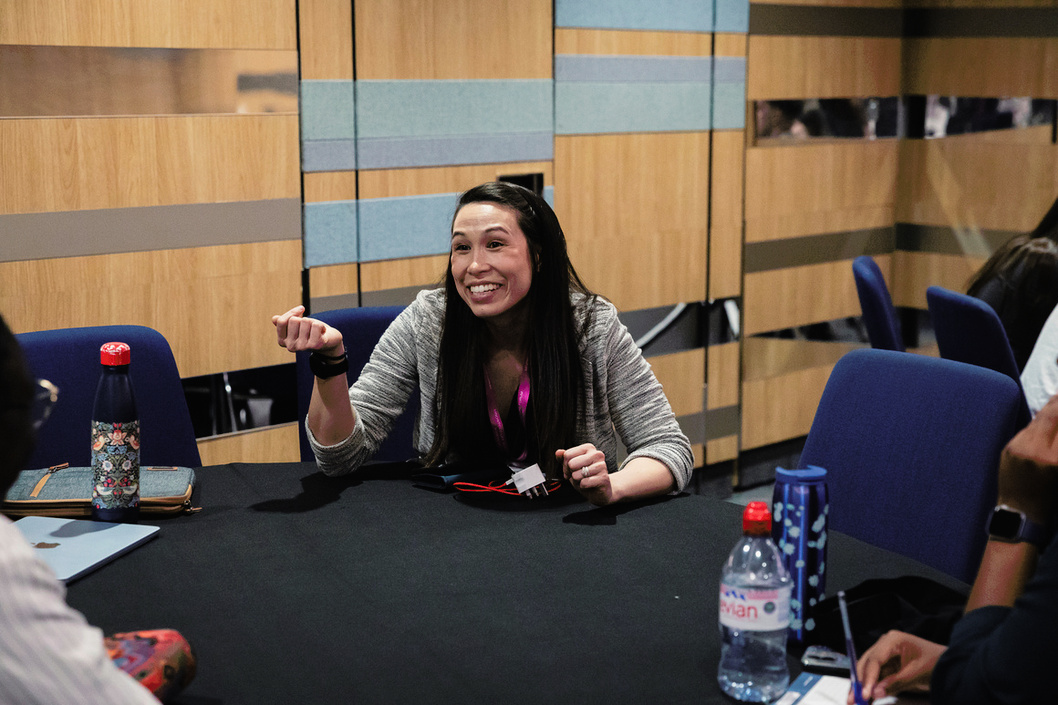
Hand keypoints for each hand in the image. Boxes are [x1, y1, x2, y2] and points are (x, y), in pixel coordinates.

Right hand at [272, 306, 344, 356]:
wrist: (328, 342)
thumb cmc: (310, 331)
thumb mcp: (296, 325)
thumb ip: (284, 322)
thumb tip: (274, 319)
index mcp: (282, 341)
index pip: (281, 321)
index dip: (292, 312)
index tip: (301, 309)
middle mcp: (290, 346)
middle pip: (293, 320)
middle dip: (303, 319)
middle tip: (309, 327)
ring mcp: (302, 347)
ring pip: (305, 321)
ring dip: (312, 322)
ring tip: (315, 330)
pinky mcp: (315, 345)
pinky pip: (316, 325)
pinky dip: (321, 325)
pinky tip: (322, 332)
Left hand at [556, 444, 612, 505]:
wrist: (599, 490)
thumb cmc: (585, 476)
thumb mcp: (572, 467)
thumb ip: (564, 459)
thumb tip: (558, 452)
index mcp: (588, 448)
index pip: (567, 454)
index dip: (565, 466)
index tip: (570, 470)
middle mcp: (597, 454)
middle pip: (571, 464)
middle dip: (571, 473)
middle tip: (578, 475)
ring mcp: (602, 466)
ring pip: (576, 475)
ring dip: (577, 480)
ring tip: (584, 480)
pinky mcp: (603, 478)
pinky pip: (584, 483)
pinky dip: (583, 486)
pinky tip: (589, 485)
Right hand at [849, 630, 944, 702]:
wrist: (950, 665)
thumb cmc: (937, 663)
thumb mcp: (917, 673)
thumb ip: (896, 682)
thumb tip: (875, 693)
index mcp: (892, 641)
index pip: (874, 659)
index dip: (867, 678)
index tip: (864, 694)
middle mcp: (885, 646)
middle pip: (866, 664)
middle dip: (859, 683)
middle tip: (854, 700)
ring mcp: (886, 656)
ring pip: (868, 672)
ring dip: (862, 687)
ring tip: (856, 702)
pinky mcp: (888, 667)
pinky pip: (876, 678)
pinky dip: (871, 689)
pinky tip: (866, 700)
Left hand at [997, 393, 1057, 526]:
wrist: (1021, 514)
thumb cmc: (1051, 499)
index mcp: (1056, 461)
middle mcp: (1036, 452)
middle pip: (1053, 416)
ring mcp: (1019, 449)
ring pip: (1038, 420)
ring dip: (1051, 407)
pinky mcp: (1008, 449)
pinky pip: (1027, 430)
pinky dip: (1038, 422)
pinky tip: (1045, 416)